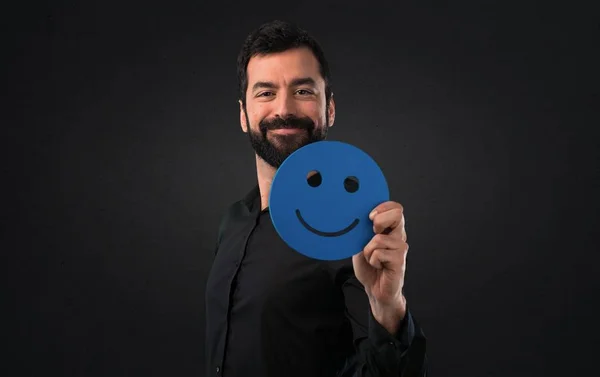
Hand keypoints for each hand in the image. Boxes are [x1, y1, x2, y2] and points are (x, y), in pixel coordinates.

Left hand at [352, 201, 408, 332]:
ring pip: (379, 239)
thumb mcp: (361, 243)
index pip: (395, 208)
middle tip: (372, 233)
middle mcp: (399, 236)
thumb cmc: (369, 266)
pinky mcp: (399, 260)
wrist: (375, 289)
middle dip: (379, 221)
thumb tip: (355, 216)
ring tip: (372, 258)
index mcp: (391, 229)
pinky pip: (378, 254)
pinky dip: (372, 261)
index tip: (370, 216)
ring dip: (368, 251)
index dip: (383, 207)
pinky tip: (378, 266)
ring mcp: (400, 248)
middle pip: (397, 214)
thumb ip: (363, 230)